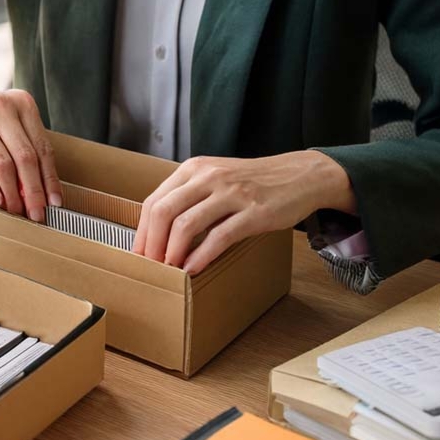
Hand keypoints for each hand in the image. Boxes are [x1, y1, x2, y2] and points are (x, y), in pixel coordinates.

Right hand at [0, 60, 61, 220]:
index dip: (50, 179)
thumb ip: (20, 144)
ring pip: (2, 162)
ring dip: (11, 192)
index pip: (43, 147)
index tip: (55, 202)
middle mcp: (2, 106)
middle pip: (25, 157)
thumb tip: (35, 187)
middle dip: (33, 191)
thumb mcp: (4, 115)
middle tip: (37, 213)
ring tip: (16, 210)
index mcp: (22, 103)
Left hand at [133, 151, 356, 274]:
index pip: (154, 201)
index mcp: (194, 169)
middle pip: (164, 212)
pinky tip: (194, 269)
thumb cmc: (254, 182)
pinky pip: (218, 237)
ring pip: (186, 225)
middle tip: (150, 267)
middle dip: (152, 245)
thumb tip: (159, 234)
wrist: (300, 176)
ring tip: (170, 271)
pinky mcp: (254, 212)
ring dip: (172, 253)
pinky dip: (201, 256)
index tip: (139, 255)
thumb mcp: (216, 177)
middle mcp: (209, 177)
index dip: (142, 232)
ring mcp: (232, 193)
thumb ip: (189, 196)